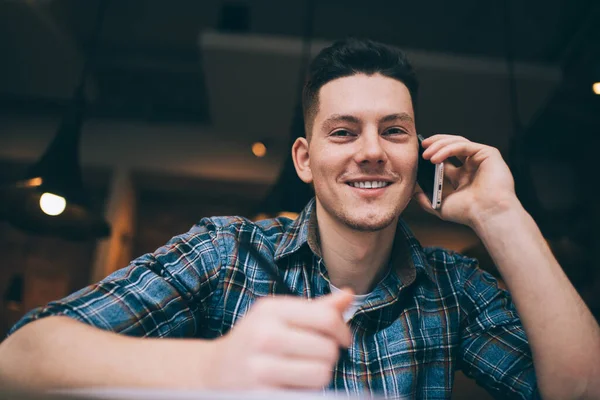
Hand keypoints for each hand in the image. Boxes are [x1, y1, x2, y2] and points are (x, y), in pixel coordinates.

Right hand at [207, 291, 352, 389]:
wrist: (214, 370)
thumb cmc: (255, 338)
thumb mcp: (279, 315)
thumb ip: (316, 308)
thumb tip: (350, 295)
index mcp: (271, 310)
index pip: (326, 317)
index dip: (342, 330)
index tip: (342, 338)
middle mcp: (265, 335)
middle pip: (328, 349)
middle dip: (328, 354)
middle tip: (313, 355)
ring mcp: (262, 368)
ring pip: (322, 374)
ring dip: (319, 374)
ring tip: (303, 369)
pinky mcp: (263, 394)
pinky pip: (307, 393)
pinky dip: (305, 390)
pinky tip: (290, 383)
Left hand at [413, 134, 520, 227]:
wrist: (486, 214)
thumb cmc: (469, 213)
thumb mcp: (441, 207)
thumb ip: (427, 200)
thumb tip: (414, 194)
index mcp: (463, 176)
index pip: (445, 158)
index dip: (432, 153)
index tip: (418, 155)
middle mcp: (472, 166)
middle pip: (451, 146)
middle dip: (435, 144)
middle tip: (421, 146)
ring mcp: (481, 158)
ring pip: (457, 142)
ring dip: (439, 145)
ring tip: (426, 154)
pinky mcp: (488, 154)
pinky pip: (464, 145)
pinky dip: (447, 149)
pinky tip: (435, 158)